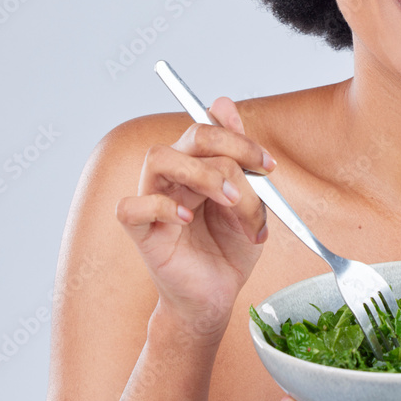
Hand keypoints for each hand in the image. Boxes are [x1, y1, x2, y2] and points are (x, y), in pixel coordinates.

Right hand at [115, 97, 272, 338]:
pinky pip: (131, 207)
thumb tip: (223, 104)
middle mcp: (174, 177)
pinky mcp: (141, 234)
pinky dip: (160, 207)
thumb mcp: (249, 202)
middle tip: (255, 177)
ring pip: (159, 158)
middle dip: (230, 149)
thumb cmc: (229, 249)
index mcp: (198, 166)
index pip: (209, 129)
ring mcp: (154, 202)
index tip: (269, 166)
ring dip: (202, 174)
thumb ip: (240, 159)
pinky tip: (186, 220)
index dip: (241, 139)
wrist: (218, 297)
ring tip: (229, 200)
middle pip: (190, 136)